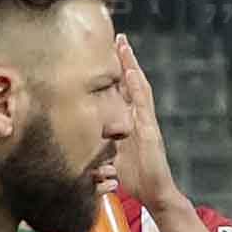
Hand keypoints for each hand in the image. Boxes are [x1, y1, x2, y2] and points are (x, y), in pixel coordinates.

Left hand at [109, 43, 185, 211]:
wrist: (155, 193)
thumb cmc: (134, 179)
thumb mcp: (110, 160)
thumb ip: (98, 151)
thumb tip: (77, 149)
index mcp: (130, 123)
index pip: (122, 93)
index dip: (116, 73)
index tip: (108, 54)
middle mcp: (139, 118)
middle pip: (131, 83)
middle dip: (125, 61)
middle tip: (119, 38)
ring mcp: (146, 122)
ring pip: (138, 87)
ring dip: (131, 65)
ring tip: (124, 46)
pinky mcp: (150, 130)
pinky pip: (143, 104)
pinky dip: (137, 86)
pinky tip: (130, 72)